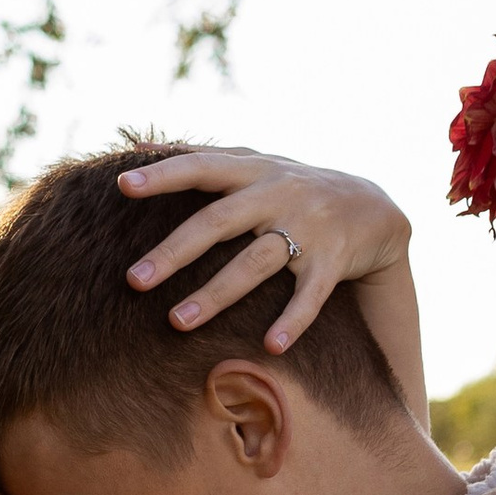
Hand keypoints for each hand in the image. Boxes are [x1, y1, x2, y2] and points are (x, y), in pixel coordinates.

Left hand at [119, 148, 409, 357]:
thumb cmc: (291, 187)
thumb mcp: (253, 162)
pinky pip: (310, 294)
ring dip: (217, 293)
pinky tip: (269, 347)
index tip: (122, 184)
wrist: (373, 207)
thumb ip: (199, 156)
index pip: (201, 166)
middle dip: (175, 251)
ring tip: (177, 322)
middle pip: (220, 221)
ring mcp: (308, 227)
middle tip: (133, 281)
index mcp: (252, 170)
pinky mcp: (333, 261)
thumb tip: (135, 147)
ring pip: (257, 261)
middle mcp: (277, 194)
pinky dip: (293, 320)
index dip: (163, 174)